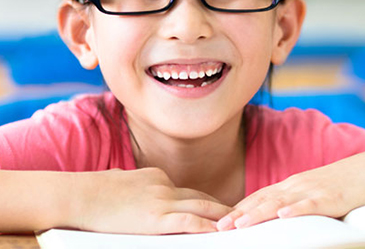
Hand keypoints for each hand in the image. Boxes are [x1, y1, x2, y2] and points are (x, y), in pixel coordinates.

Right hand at [72, 168, 232, 233]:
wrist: (82, 194)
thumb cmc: (97, 190)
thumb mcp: (124, 182)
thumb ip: (141, 187)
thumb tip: (144, 196)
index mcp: (156, 176)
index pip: (187, 191)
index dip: (204, 201)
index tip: (218, 207)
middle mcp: (163, 185)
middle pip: (199, 196)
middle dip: (220, 206)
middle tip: (239, 213)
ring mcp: (160, 200)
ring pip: (199, 206)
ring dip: (220, 215)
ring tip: (238, 222)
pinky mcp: (154, 217)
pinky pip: (186, 220)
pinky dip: (205, 225)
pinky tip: (218, 232)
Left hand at [217, 150, 364, 230]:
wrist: (360, 172)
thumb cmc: (333, 185)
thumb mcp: (306, 191)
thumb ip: (288, 200)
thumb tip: (271, 214)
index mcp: (287, 186)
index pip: (258, 197)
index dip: (238, 208)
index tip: (221, 221)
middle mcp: (293, 186)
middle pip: (262, 200)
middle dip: (239, 214)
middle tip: (220, 227)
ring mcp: (309, 191)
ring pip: (279, 202)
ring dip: (258, 213)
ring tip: (240, 225)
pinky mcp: (328, 198)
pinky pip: (310, 204)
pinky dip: (295, 210)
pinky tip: (283, 216)